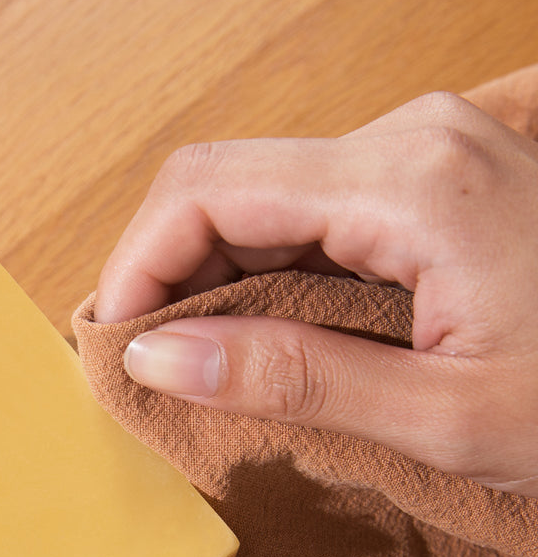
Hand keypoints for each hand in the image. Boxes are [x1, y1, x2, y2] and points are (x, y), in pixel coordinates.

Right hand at [96, 91, 537, 495]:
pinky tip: (256, 333)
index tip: (112, 346)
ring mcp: (424, 152)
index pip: (208, 190)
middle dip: (164, 270)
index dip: (136, 264)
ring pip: (262, 195)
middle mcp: (411, 140)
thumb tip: (157, 359)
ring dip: (208, 273)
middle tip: (144, 363)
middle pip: (226, 182)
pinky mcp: (431, 180)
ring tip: (193, 359)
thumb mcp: (443, 416)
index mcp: (409, 182)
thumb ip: (293, 380)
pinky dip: (261, 271)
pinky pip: (310, 210)